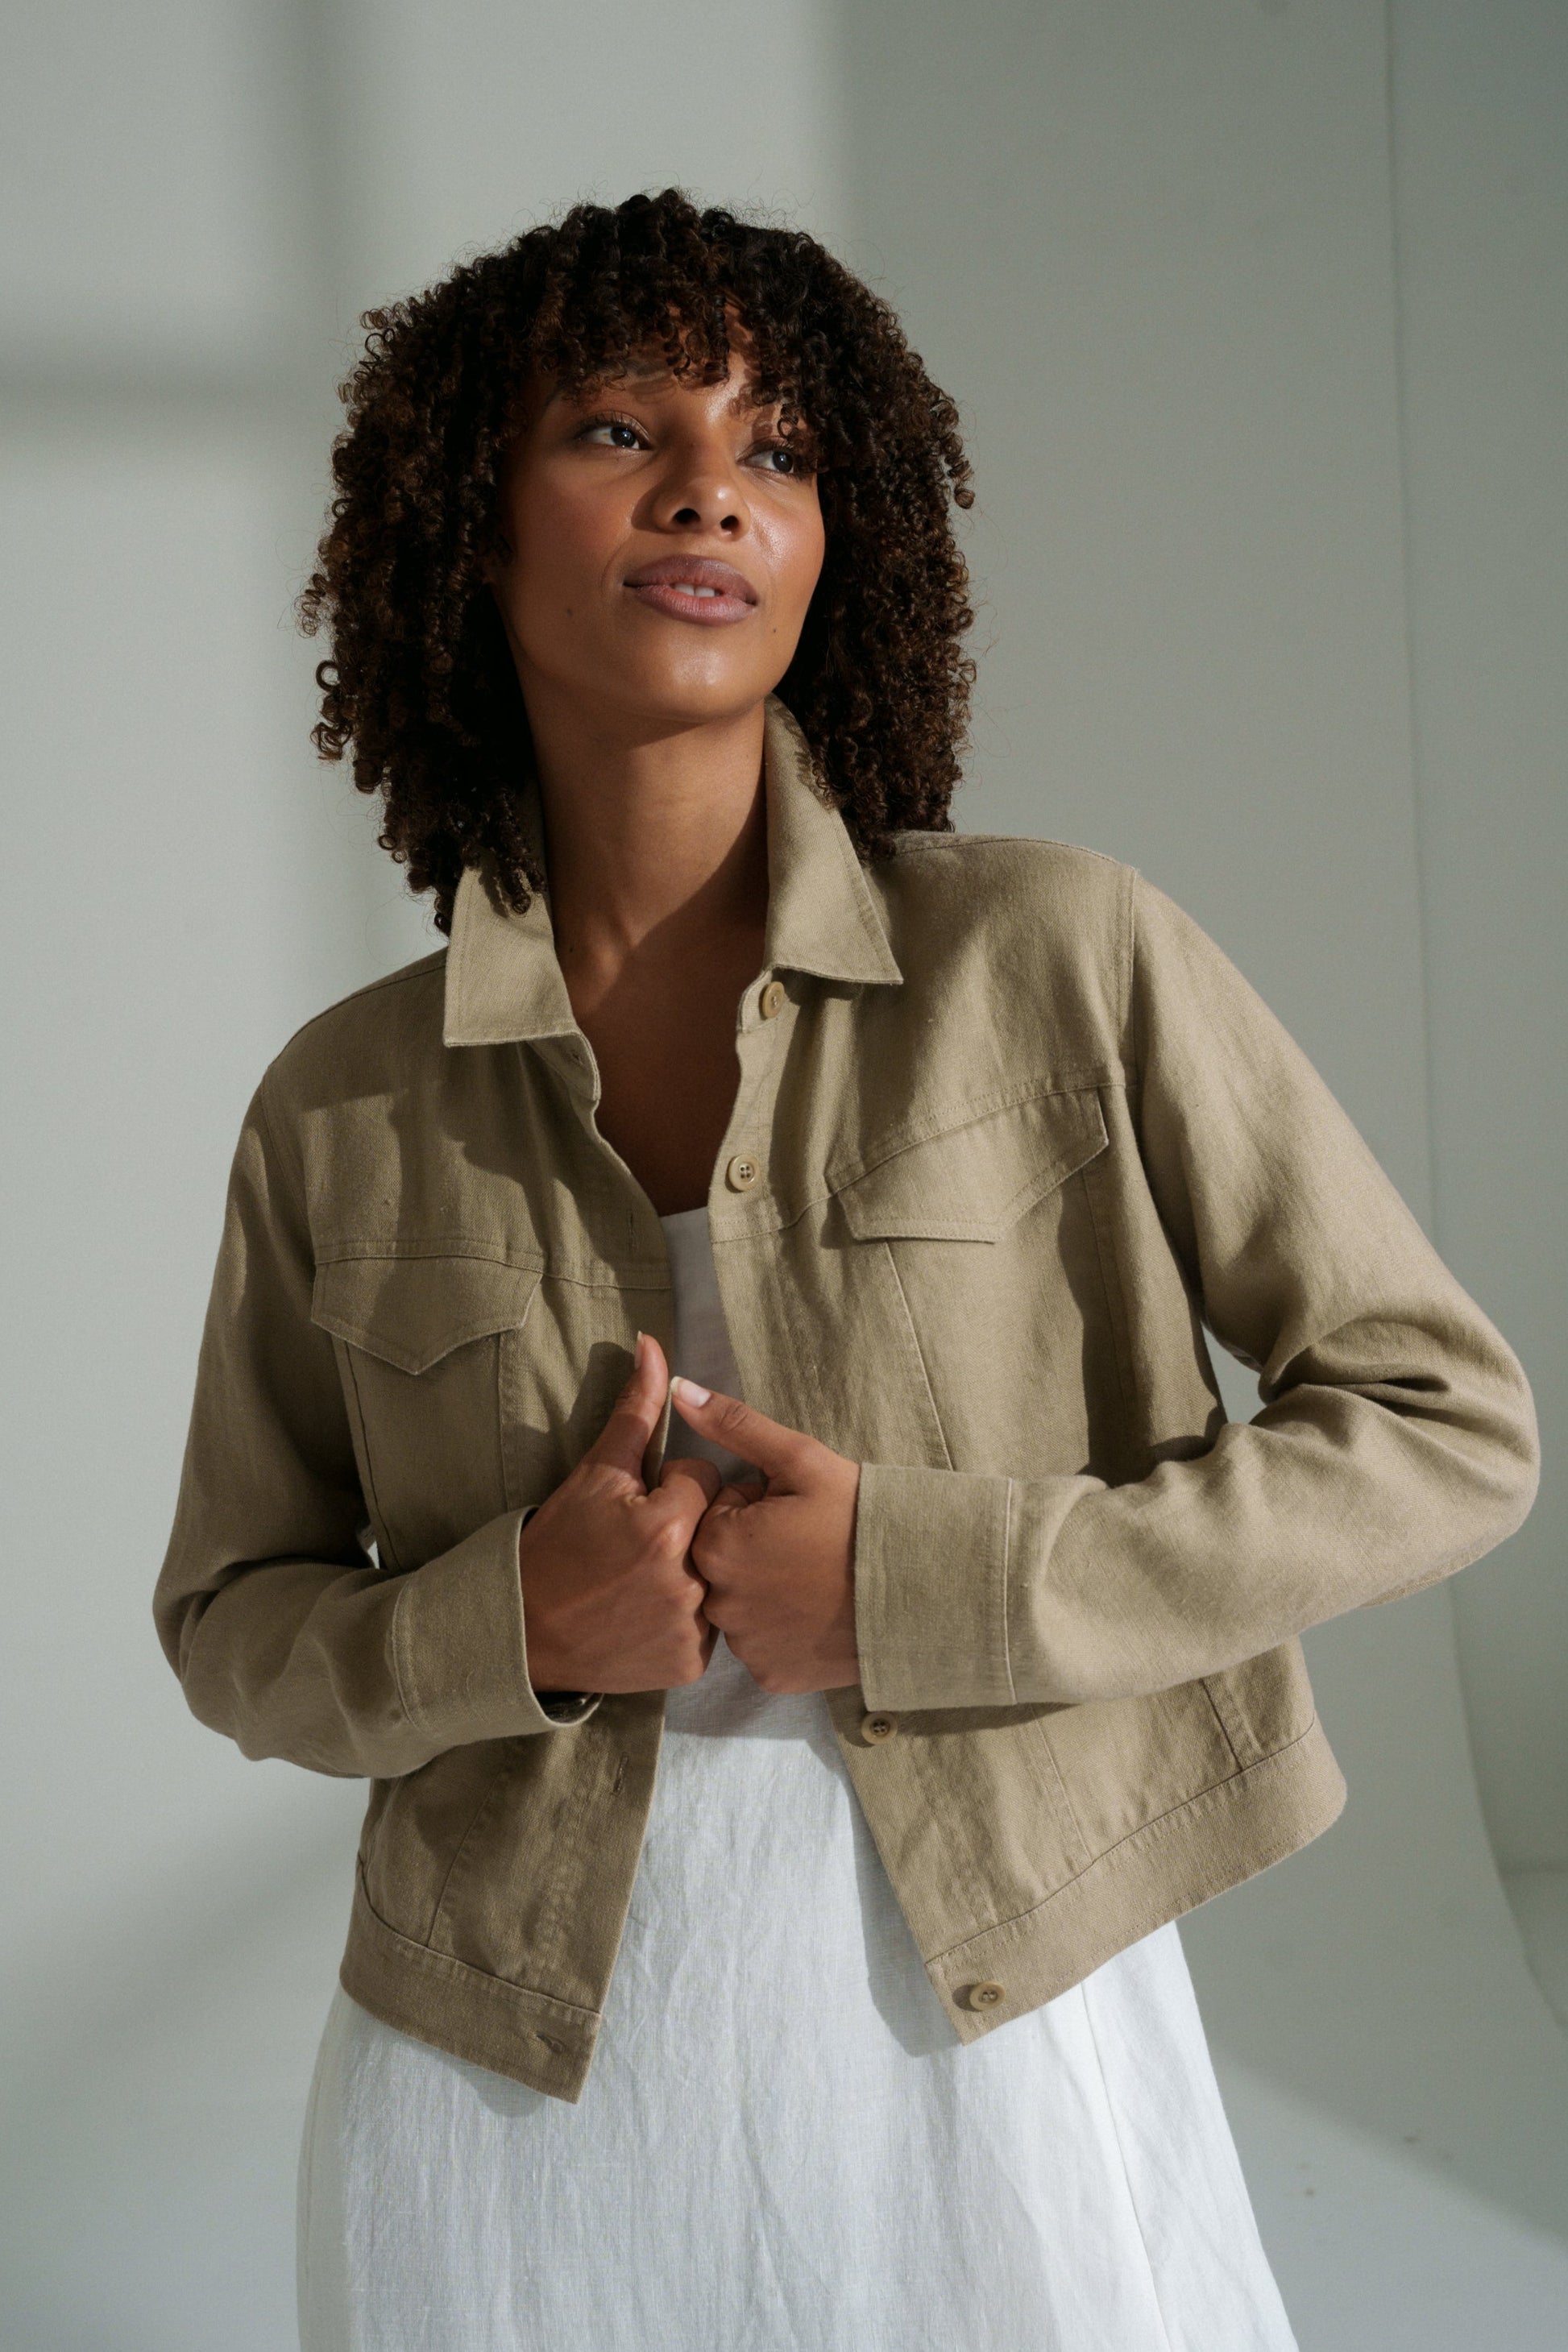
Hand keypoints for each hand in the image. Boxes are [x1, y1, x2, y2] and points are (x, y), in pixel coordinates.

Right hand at [518, 1334, 721, 1693]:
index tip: (636, 1506)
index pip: (703, 1477)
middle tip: (641, 1542)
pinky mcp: (691, 1661)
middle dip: (687, 1524)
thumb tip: (654, 1346)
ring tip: (645, 1576)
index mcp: (665, 1528)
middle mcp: (688, 1581)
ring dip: (694, 1566)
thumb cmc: (557, 1545)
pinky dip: (689, 1613)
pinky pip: (713, 1620)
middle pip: (717, 1524)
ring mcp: (692, 1627)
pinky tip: (651, 1609)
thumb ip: (636, 1411)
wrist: (525, 1633)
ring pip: (721, 1570)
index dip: (669, 1486)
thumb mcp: (594, 1474)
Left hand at [672, 1378, 861, 1694]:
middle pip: (724, 1562)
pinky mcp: (771, 1675)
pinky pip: (762, 1645)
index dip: (757, 1507)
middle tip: (807, 1544)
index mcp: (719, 1545)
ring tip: (815, 1578)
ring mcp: (746, 1645)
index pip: (718, 1516)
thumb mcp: (800, 1460)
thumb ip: (734, 1425)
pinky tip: (816, 1614)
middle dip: (755, 1549)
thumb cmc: (860, 1517)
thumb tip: (681, 1389)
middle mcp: (719, 1603)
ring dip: (765, 1590)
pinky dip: (782, 1631)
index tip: (794, 1512)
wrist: (922, 1588)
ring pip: (741, 1605)